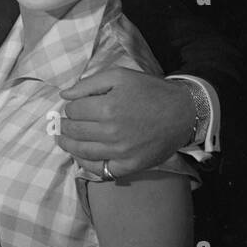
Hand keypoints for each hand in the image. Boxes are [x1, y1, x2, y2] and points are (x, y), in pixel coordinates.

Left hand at [58, 68, 192, 178]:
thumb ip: (88, 84)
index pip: (73, 110)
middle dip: (64, 126)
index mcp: (107, 108)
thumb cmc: (150, 91)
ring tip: (62, 139)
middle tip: (62, 124)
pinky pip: (102, 170)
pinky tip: (81, 157)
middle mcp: (112, 132)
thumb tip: (64, 95)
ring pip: (82, 151)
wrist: (184, 111)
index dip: (71, 107)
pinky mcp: (131, 165)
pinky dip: (87, 165)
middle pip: (74, 131)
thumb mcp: (120, 76)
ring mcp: (121, 152)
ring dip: (68, 144)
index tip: (75, 107)